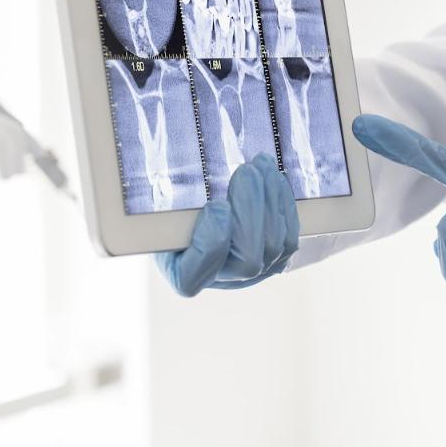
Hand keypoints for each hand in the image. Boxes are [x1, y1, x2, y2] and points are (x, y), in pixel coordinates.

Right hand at [155, 157, 300, 295]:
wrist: (198, 216)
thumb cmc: (174, 215)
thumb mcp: (160, 212)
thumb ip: (165, 213)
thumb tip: (155, 189)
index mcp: (183, 275)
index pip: (193, 278)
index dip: (211, 243)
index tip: (216, 205)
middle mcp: (220, 281)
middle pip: (247, 262)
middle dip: (251, 211)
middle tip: (247, 172)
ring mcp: (254, 274)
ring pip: (275, 247)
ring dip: (271, 200)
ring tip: (261, 165)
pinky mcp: (277, 259)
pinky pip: (290, 238)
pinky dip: (284, 205)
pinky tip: (274, 179)